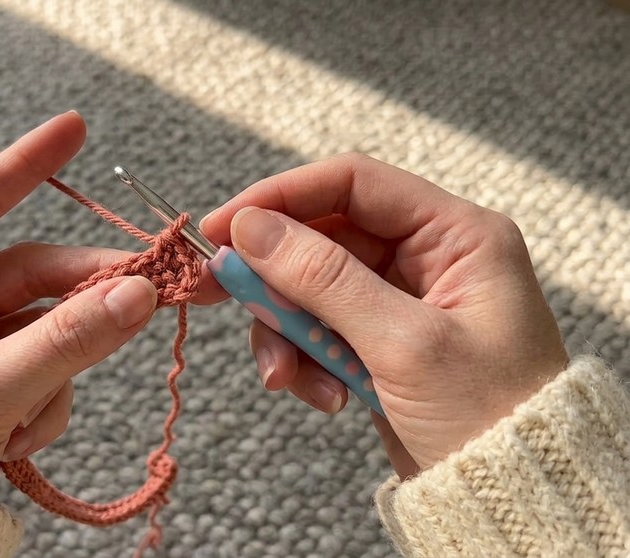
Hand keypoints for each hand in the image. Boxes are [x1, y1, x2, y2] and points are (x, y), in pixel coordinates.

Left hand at [0, 112, 160, 501]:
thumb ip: (60, 343)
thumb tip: (136, 293)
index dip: (26, 165)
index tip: (74, 128)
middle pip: (28, 274)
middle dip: (80, 292)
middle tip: (143, 291)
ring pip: (46, 328)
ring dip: (57, 370)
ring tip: (29, 418)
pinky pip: (43, 372)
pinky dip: (46, 404)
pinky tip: (18, 440)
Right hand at [200, 153, 567, 477]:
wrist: (514, 496)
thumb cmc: (487, 415)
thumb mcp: (403, 343)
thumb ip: (323, 279)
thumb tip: (250, 228)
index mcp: (455, 234)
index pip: (352, 184)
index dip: (280, 197)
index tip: (221, 227)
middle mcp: (428, 255)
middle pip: (320, 238)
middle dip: (271, 276)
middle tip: (214, 292)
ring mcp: (401, 300)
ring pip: (309, 288)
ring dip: (287, 331)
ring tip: (285, 379)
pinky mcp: (380, 341)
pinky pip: (319, 329)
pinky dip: (306, 360)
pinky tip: (325, 397)